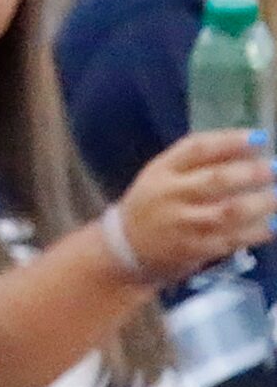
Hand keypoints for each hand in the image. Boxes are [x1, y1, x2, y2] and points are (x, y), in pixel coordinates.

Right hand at [116, 131, 276, 284]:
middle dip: (249, 173)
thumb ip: (199, 161)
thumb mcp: (164, 175)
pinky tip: (273, 226)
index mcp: (162, 169)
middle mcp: (171, 194)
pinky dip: (255, 232)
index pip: (196, 148)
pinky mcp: (194, 249)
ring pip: (227, 212)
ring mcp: (183, 224)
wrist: (126, 247)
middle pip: (214, 180)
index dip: (229, 141)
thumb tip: (248, 145)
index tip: (260, 137)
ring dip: (258, 204)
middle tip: (275, 168)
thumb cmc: (153, 203)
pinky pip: (231, 239)